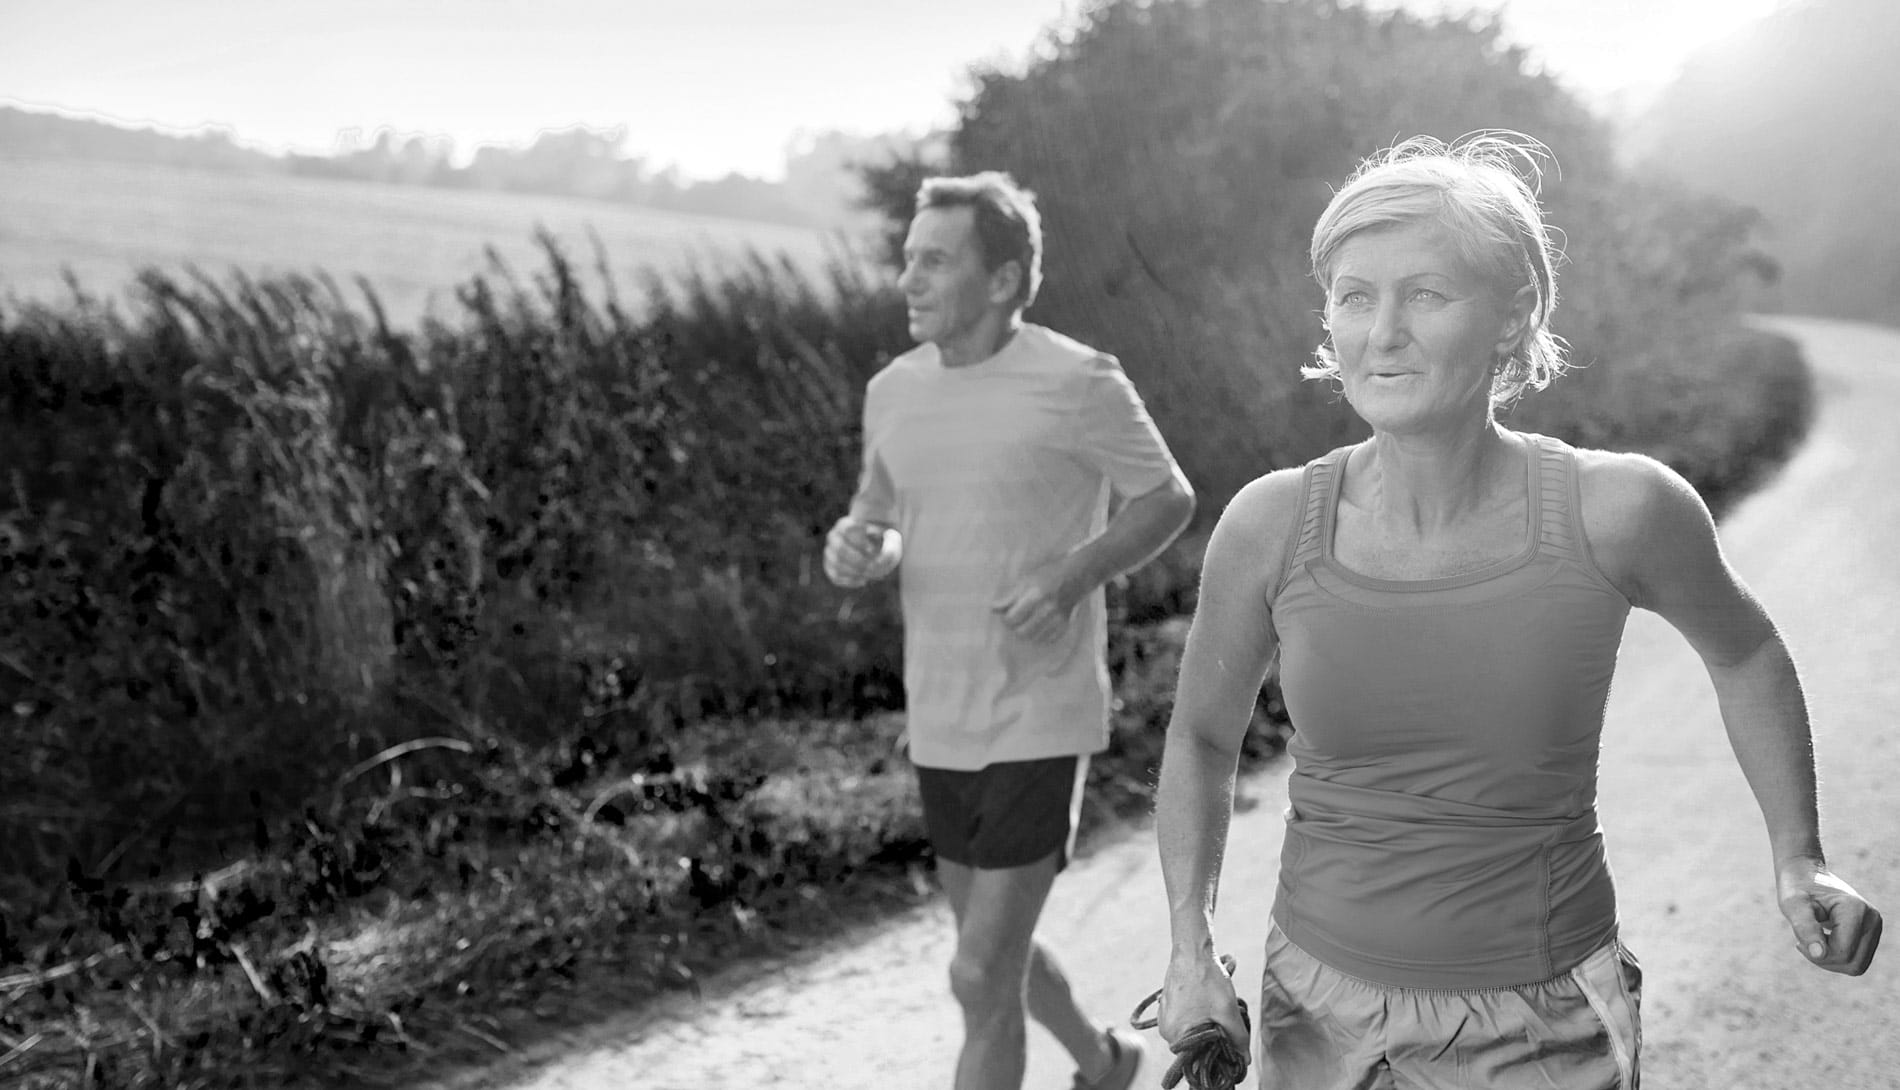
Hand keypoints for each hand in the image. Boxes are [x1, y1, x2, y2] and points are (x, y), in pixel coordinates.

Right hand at [823, 517, 897, 587]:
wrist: (875, 546)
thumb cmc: (883, 539)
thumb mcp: (892, 538)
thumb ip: (891, 544)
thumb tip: (880, 559)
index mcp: (845, 523)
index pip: (847, 530)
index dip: (859, 541)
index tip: (872, 550)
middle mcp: (833, 536)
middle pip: (840, 549)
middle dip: (859, 561)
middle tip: (873, 567)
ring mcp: (829, 552)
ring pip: (837, 563)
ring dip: (855, 571)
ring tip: (871, 574)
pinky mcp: (830, 567)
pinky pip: (835, 576)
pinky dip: (849, 581)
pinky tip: (863, 580)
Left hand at [991, 558, 1081, 643]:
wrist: (1076, 576)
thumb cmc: (1047, 576)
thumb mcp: (1026, 581)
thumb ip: (1009, 597)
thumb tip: (992, 609)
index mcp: (1035, 596)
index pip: (1012, 619)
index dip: (1006, 618)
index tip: (1007, 614)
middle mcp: (1048, 609)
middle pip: (1021, 632)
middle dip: (1015, 627)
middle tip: (1016, 619)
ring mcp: (1058, 619)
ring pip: (1033, 638)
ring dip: (1027, 632)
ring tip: (1027, 621)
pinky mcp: (1065, 625)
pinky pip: (1047, 640)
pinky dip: (1040, 635)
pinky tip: (1040, 625)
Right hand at [1158, 947, 1250, 1056]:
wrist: (1192, 951)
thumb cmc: (1207, 979)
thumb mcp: (1227, 1011)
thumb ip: (1237, 1038)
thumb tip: (1245, 1059)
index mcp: (1175, 1035)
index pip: (1198, 1059)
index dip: (1216, 1055)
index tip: (1228, 1047)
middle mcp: (1164, 1030)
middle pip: (1195, 1045)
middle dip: (1212, 1037)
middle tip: (1225, 1022)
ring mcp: (1164, 1018)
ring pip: (1192, 1031)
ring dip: (1206, 1025)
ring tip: (1216, 1008)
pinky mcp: (1167, 1006)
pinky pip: (1185, 1020)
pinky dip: (1198, 1015)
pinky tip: (1207, 1001)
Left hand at [1777, 856, 1882, 975]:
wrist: (1806, 875)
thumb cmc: (1796, 889)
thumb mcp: (1792, 906)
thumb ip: (1804, 928)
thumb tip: (1819, 954)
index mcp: (1856, 909)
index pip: (1842, 952)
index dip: (1816, 953)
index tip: (1798, 941)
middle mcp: (1872, 918)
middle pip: (1853, 963)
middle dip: (1824, 960)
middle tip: (1804, 942)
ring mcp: (1875, 926)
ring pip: (1857, 966)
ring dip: (1830, 960)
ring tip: (1813, 941)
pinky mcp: (1871, 933)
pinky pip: (1857, 960)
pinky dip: (1836, 957)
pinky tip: (1822, 941)